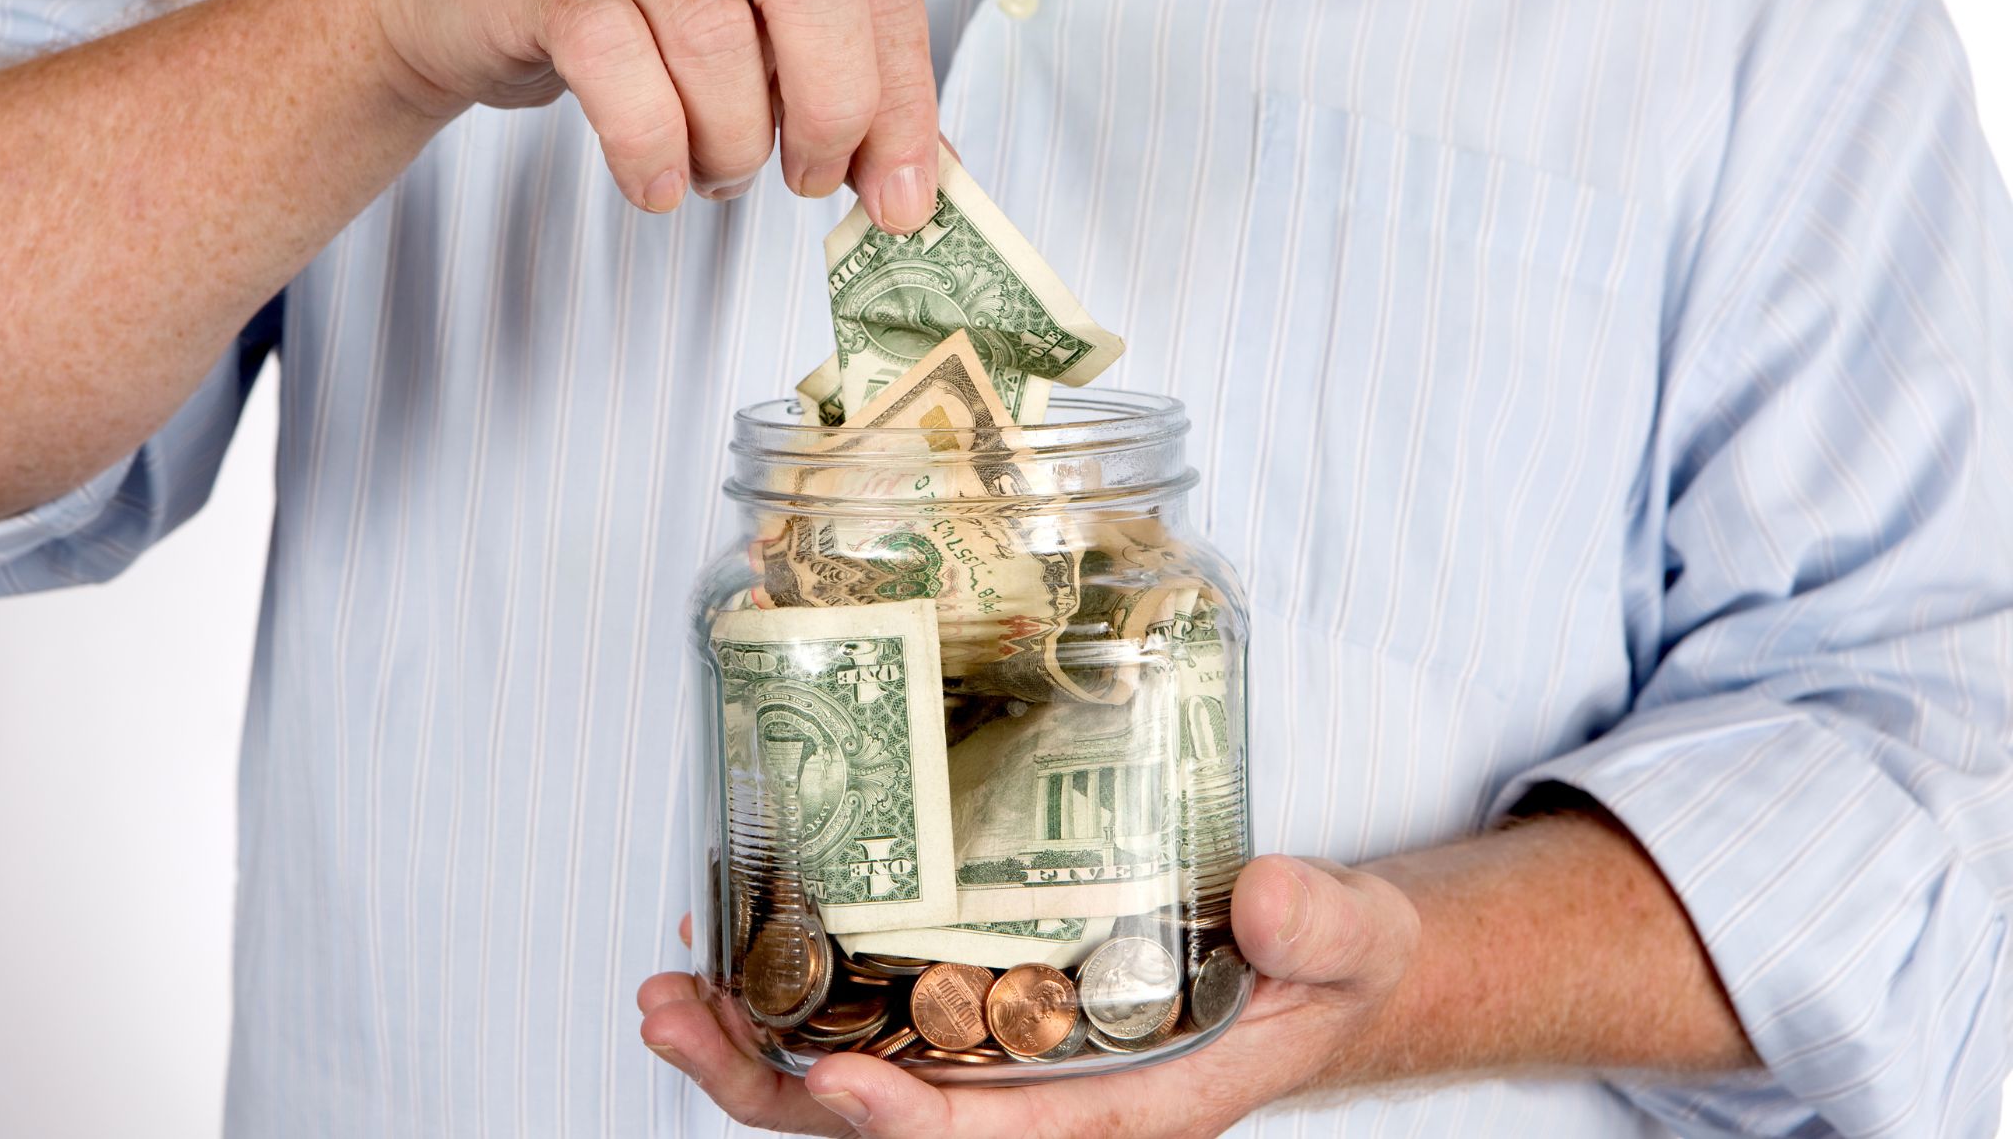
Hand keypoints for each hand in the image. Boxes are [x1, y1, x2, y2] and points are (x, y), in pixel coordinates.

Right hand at [360, 0, 938, 227]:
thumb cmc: (614, 16)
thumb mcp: (741, 40)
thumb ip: (829, 90)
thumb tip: (922, 185)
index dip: (905, 90)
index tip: (903, 195)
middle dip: (832, 106)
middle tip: (808, 179)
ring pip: (712, 30)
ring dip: (728, 141)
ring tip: (712, 176)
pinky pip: (611, 57)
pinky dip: (646, 143)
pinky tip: (654, 183)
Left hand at [635, 857, 1420, 1137]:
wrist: (1317, 970)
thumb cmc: (1324, 969)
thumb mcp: (1348, 944)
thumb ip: (1320, 927)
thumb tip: (1268, 899)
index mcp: (1128, 1106)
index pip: (1001, 1137)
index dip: (908, 1122)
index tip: (834, 1080)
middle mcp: (1045, 1097)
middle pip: (888, 1126)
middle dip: (773, 1087)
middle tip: (678, 1019)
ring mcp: (1004, 1062)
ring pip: (856, 1084)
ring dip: (753, 1048)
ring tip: (666, 995)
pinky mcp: (985, 1014)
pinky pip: (875, 1026)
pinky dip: (795, 996)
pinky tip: (735, 946)